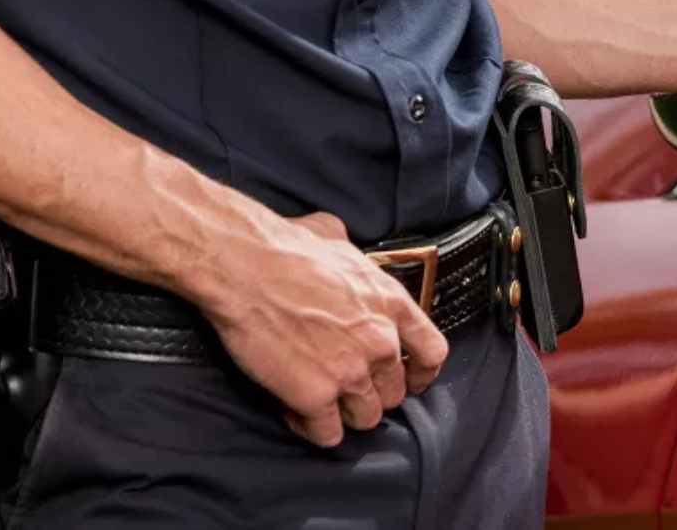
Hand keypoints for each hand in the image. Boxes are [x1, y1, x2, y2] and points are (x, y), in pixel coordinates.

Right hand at [200, 212, 449, 447]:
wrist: (245, 266)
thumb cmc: (286, 247)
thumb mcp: (339, 241)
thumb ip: (355, 262)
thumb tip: (347, 256)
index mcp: (392, 304)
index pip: (431, 353)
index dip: (420, 372)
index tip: (409, 378)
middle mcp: (380, 342)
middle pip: (395, 392)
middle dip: (373, 393)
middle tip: (346, 386)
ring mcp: (350, 373)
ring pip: (366, 418)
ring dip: (346, 414)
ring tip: (322, 402)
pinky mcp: (315, 397)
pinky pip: (328, 434)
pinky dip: (313, 429)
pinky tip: (296, 412)